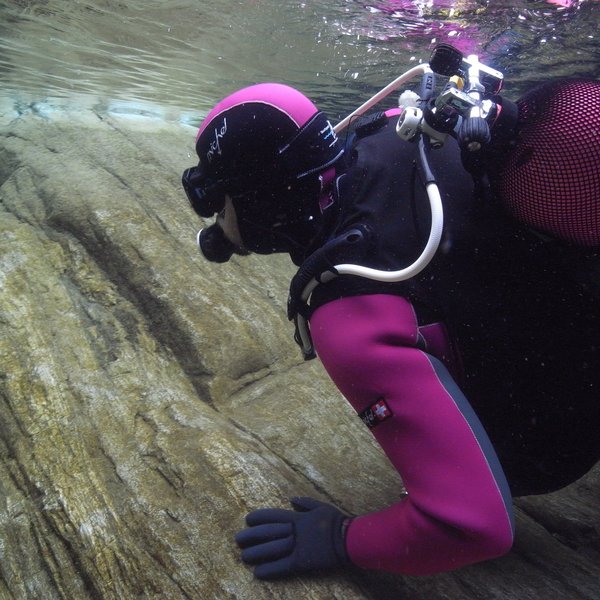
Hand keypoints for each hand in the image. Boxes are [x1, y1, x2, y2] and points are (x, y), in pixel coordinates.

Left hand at [235, 496, 350, 579]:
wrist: (349, 538)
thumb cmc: (336, 521)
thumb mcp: (320, 506)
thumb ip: (304, 503)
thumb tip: (291, 500)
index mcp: (297, 517)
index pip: (273, 516)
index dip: (259, 517)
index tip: (247, 519)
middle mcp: (294, 531)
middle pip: (268, 533)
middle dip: (251, 536)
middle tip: (237, 539)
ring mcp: (297, 547)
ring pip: (271, 550)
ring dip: (256, 554)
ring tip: (243, 557)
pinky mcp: (302, 563)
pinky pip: (282, 566)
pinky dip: (269, 570)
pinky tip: (257, 573)